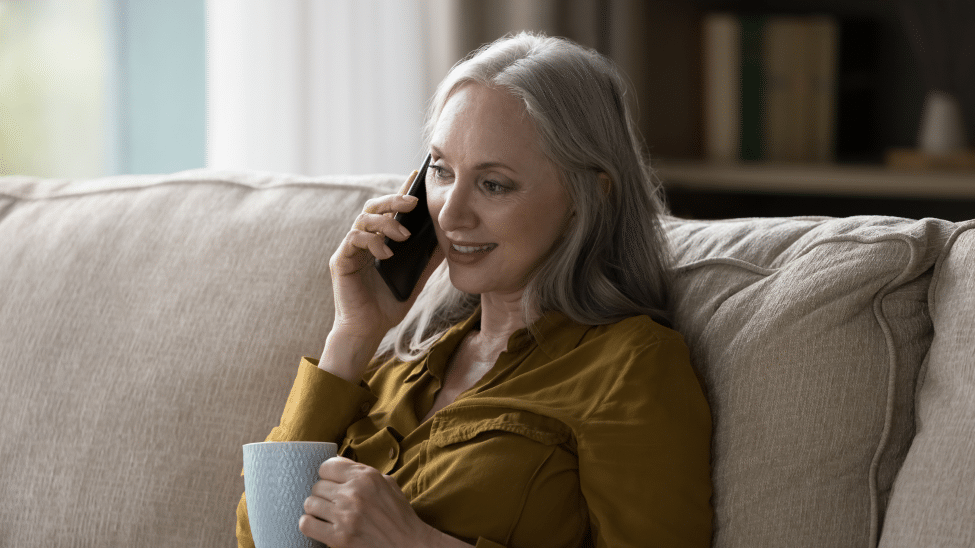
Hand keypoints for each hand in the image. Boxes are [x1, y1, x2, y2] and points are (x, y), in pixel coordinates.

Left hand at [299, 457, 439, 547]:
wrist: (409, 545)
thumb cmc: (399, 515)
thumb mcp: (387, 484)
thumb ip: (363, 473)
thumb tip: (338, 464)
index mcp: (366, 476)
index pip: (328, 466)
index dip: (328, 476)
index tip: (333, 484)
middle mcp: (354, 493)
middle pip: (317, 486)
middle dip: (324, 495)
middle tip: (334, 504)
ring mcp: (345, 515)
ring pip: (310, 504)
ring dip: (317, 510)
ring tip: (328, 515)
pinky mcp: (338, 537)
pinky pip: (306, 524)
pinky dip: (310, 525)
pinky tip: (320, 526)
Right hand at [328, 171, 443, 343]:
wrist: (368, 330)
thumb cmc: (389, 305)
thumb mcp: (415, 278)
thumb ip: (428, 260)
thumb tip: (448, 241)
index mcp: (379, 240)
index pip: (389, 210)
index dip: (401, 191)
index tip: (417, 176)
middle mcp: (362, 240)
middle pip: (373, 207)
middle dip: (393, 200)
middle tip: (413, 202)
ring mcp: (350, 249)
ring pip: (362, 219)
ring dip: (385, 223)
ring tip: (404, 235)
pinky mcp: (340, 261)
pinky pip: (353, 240)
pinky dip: (372, 242)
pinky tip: (386, 253)